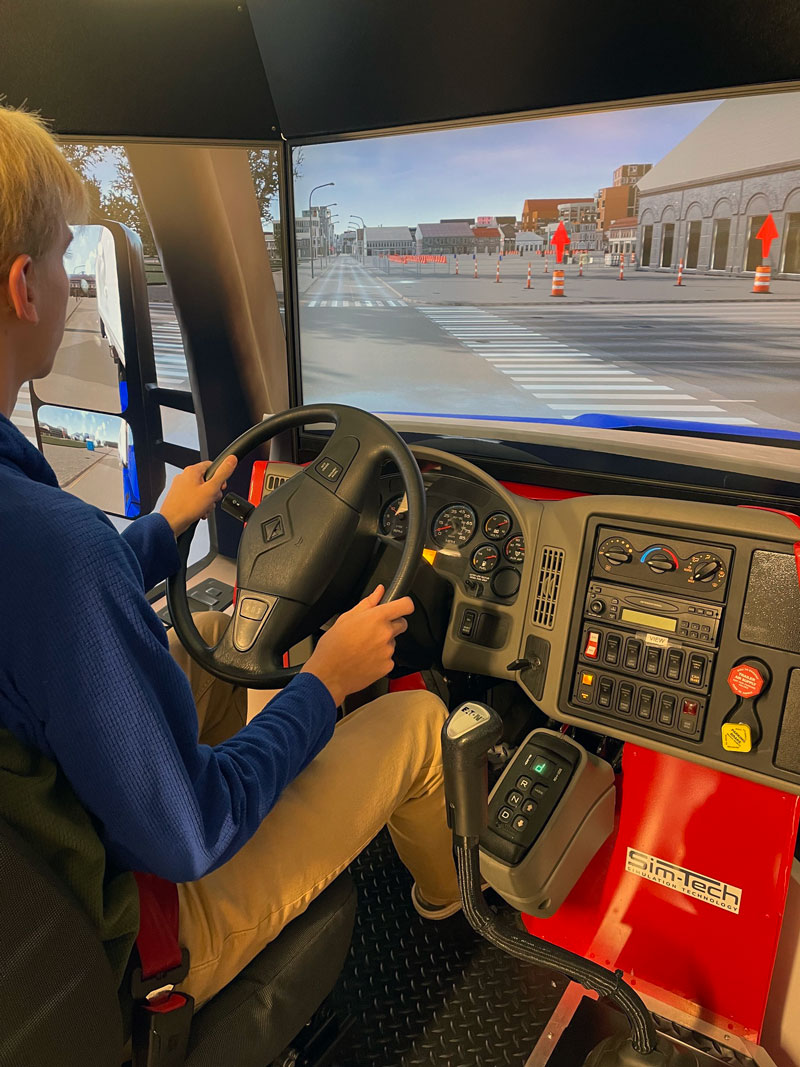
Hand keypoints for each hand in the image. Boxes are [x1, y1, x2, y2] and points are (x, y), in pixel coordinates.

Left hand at [159, 456, 237, 537]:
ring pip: (202, 491)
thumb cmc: (187, 506)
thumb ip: (223, 473)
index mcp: (192, 471)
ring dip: (207, 501)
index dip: (220, 477)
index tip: (221, 486)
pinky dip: (199, 505)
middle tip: (211, 499)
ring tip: (204, 507)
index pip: (212, 466)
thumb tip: (231, 460)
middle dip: (213, 493)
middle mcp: (185, 476)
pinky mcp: (180, 497)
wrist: (172, 522)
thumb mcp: (211, 489)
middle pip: (208, 480)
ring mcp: (181, 487)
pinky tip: (199, 511)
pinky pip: (195, 498)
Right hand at [301, 584, 413, 706]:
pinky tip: (365, 658)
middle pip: (402, 624)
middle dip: (392, 624)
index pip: (405, 605)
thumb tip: (378, 592)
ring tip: (363, 647)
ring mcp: (388, 651)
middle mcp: (385, 634)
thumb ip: (367, 603)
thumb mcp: (346, 618)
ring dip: (383, 642)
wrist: (328, 674)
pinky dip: (380, 658)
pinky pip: (389, 658)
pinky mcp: (387, 666)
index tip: (401, 606)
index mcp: (376, 618)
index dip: (405, 604)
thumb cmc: (333, 647)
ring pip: (393, 642)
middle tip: (374, 629)